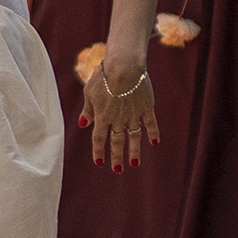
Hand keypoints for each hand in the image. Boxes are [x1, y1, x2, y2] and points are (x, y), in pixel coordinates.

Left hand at [79, 54, 159, 171]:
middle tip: (118, 169)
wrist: (124, 67)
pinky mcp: (146, 107)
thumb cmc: (103, 76)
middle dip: (116, 157)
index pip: (99, 139)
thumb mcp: (89, 93)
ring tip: (135, 164)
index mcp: (102, 116)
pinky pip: (150, 124)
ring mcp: (133, 114)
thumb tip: (83, 125)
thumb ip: (88, 110)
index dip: (98, 151)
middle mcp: (118, 119)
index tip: (99, 162)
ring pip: (134, 137)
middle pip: (116, 142)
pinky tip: (154, 143)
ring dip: (134, 151)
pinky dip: (153, 133)